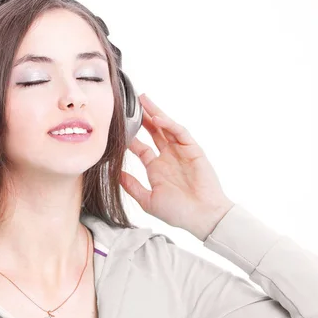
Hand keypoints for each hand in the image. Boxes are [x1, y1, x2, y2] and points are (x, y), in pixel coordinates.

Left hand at [120, 93, 234, 241]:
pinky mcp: (194, 150)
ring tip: (143, 100)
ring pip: (166, 127)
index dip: (130, 136)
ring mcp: (181, 152)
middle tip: (129, 104)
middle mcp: (168, 157)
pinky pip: (180, 133)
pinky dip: (169, 125)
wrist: (202, 217)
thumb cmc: (178, 212)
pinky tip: (157, 118)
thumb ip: (132, 186)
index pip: (140, 148)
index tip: (117, 126)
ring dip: (155, 113)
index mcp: (156, 169)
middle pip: (153, 132)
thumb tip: (115, 174)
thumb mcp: (148, 200)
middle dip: (142, 118)